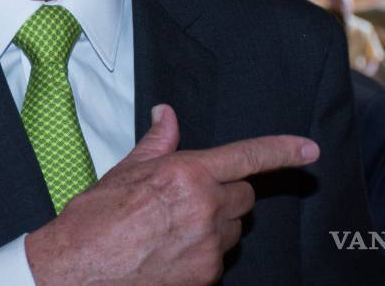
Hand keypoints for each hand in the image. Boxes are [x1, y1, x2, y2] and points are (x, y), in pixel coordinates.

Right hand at [24, 104, 319, 285]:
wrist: (75, 271)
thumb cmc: (93, 220)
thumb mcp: (123, 172)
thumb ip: (157, 144)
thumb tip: (168, 115)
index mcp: (186, 174)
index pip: (246, 158)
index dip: (282, 152)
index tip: (309, 150)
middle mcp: (204, 209)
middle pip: (243, 196)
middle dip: (226, 193)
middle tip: (190, 198)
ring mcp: (207, 247)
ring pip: (234, 229)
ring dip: (217, 224)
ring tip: (174, 228)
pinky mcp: (204, 277)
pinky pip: (219, 258)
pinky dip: (204, 252)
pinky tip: (170, 251)